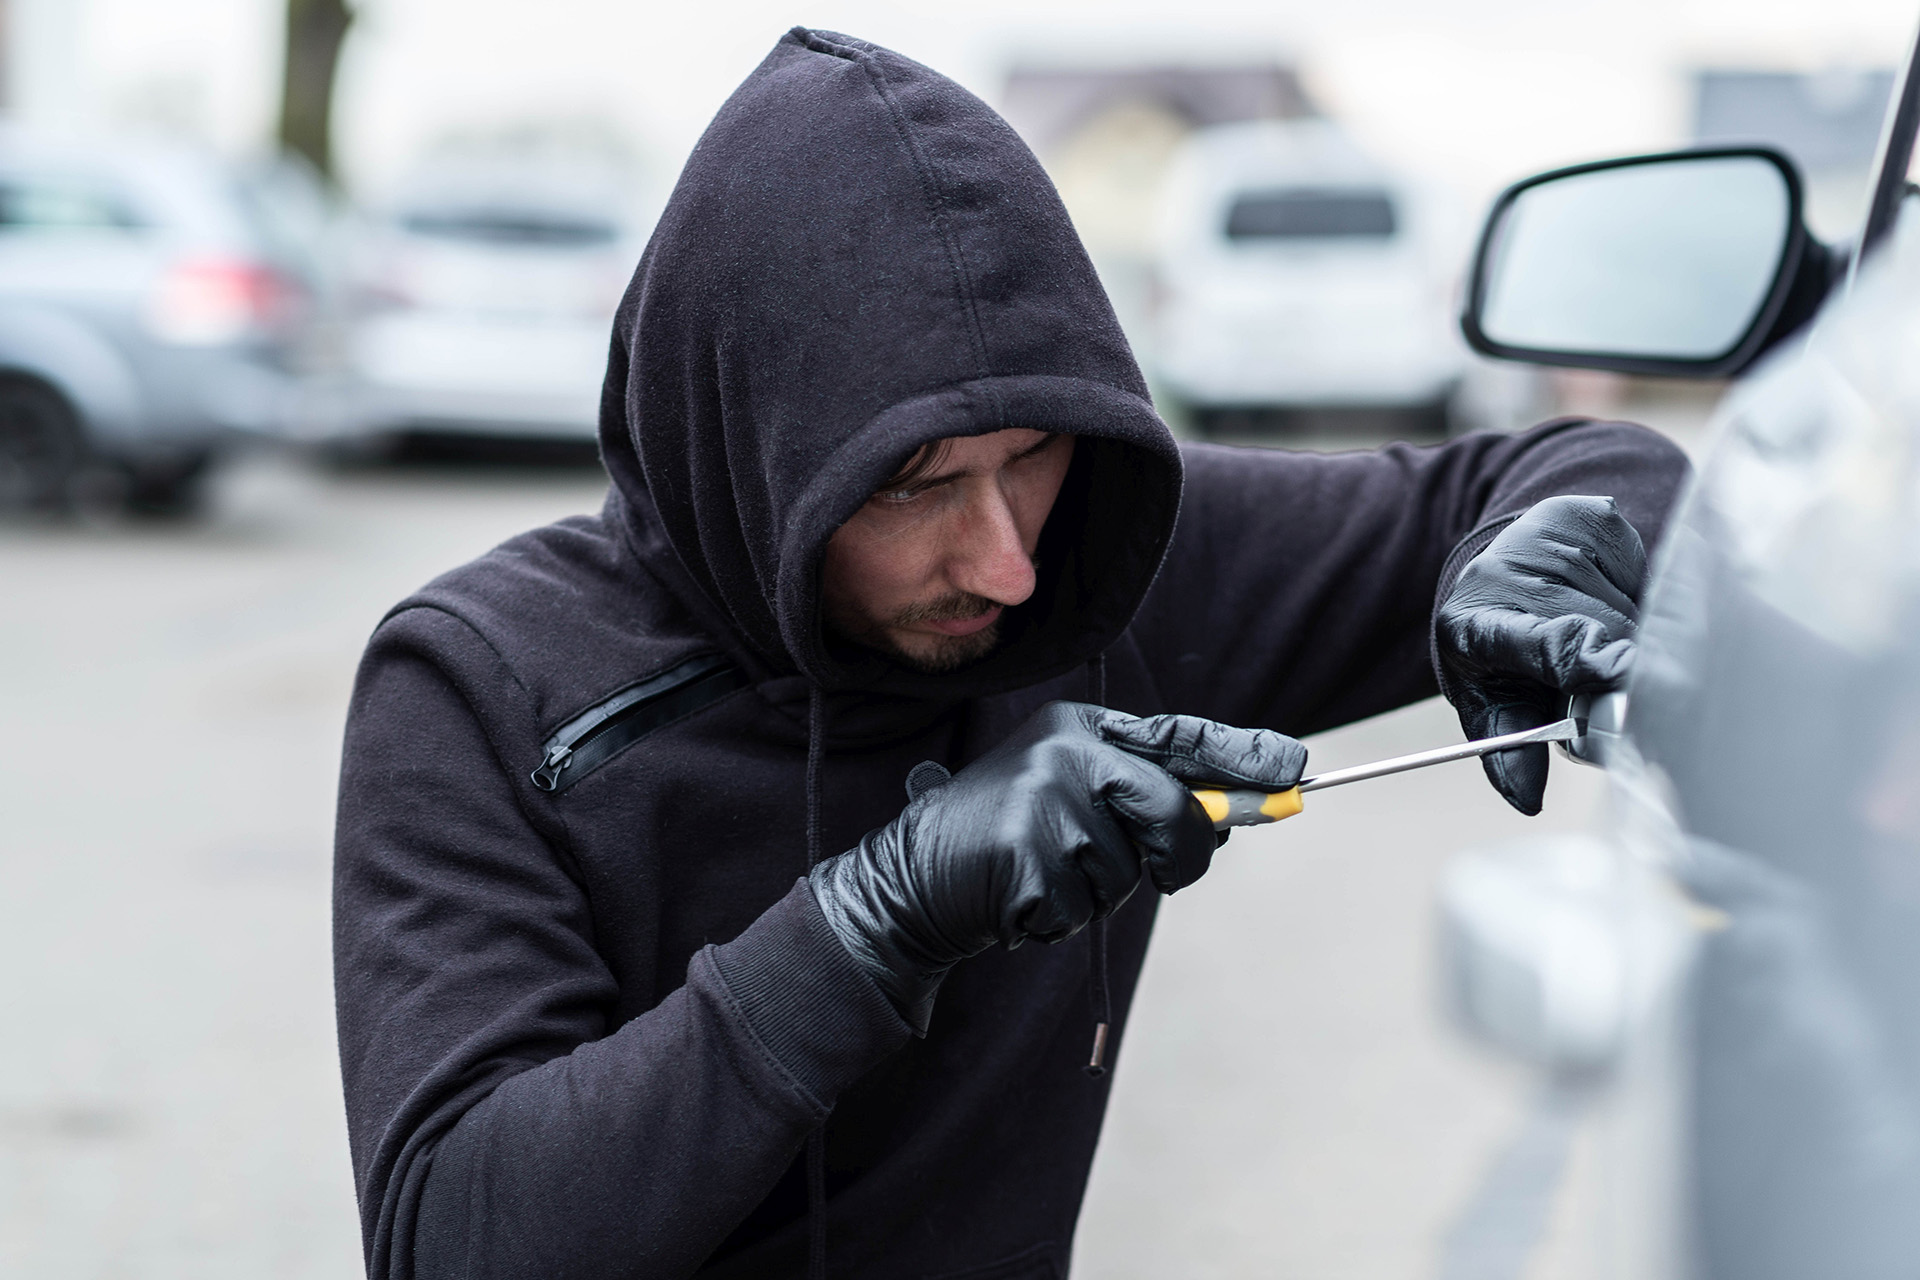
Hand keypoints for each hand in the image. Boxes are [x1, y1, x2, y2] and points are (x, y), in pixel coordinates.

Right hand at [808, 701, 1305, 1030]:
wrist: (912, 879)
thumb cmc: (1007, 843)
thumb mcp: (1077, 803)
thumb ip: (1147, 803)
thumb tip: (1231, 818)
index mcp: (1080, 729)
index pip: (1179, 737)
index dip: (1243, 755)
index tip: (1295, 769)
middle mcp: (1064, 752)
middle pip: (1170, 811)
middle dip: (1181, 855)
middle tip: (1167, 873)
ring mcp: (1043, 801)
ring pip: (1130, 871)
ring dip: (1101, 893)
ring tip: (1048, 875)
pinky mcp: (1025, 855)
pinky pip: (1086, 908)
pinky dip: (1063, 918)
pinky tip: (1021, 898)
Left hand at [1436, 495, 1644, 814]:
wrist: (1501, 564)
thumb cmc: (1496, 648)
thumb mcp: (1487, 698)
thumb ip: (1508, 746)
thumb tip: (1527, 798)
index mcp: (1474, 627)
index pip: (1536, 643)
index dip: (1580, 656)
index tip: (1622, 669)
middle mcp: (1511, 576)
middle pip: (1606, 635)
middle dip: (1627, 675)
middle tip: (1623, 698)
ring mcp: (1556, 541)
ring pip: (1637, 609)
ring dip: (1639, 642)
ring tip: (1604, 647)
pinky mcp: (1598, 518)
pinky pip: (1649, 575)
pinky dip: (1643, 603)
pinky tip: (1614, 604)